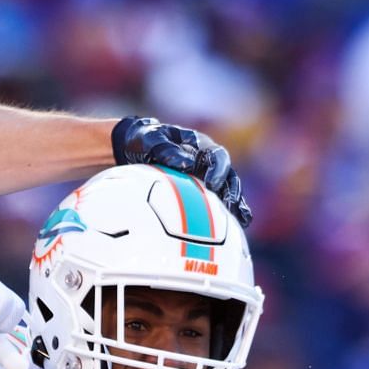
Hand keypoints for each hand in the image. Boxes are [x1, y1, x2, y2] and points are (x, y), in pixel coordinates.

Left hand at [111, 116, 250, 226]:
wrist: (132, 147)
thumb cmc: (144, 140)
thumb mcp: (151, 139)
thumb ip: (166, 149)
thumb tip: (186, 165)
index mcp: (200, 145)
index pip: (217, 156)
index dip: (218, 170)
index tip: (211, 185)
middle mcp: (207, 161)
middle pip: (228, 176)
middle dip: (230, 192)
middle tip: (228, 207)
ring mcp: (205, 175)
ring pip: (226, 190)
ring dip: (233, 205)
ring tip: (236, 223)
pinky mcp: (200, 190)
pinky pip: (217, 202)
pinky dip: (226, 214)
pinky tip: (234, 228)